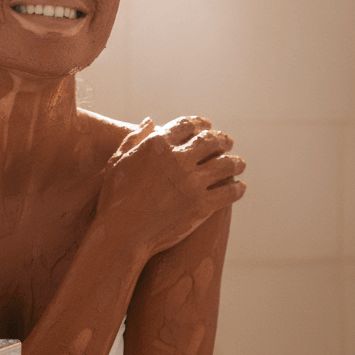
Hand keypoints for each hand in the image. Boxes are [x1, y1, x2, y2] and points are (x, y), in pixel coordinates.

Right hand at [97, 116, 245, 256]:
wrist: (122, 234)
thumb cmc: (114, 198)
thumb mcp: (118, 163)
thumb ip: (134, 139)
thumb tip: (150, 121)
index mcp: (156, 145)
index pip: (187, 125)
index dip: (200, 123)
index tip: (207, 125)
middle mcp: (177, 159)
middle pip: (210, 141)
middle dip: (222, 139)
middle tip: (228, 141)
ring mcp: (191, 183)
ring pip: (225, 164)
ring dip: (236, 162)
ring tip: (240, 163)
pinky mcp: (201, 205)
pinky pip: (228, 192)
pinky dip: (237, 189)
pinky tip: (240, 188)